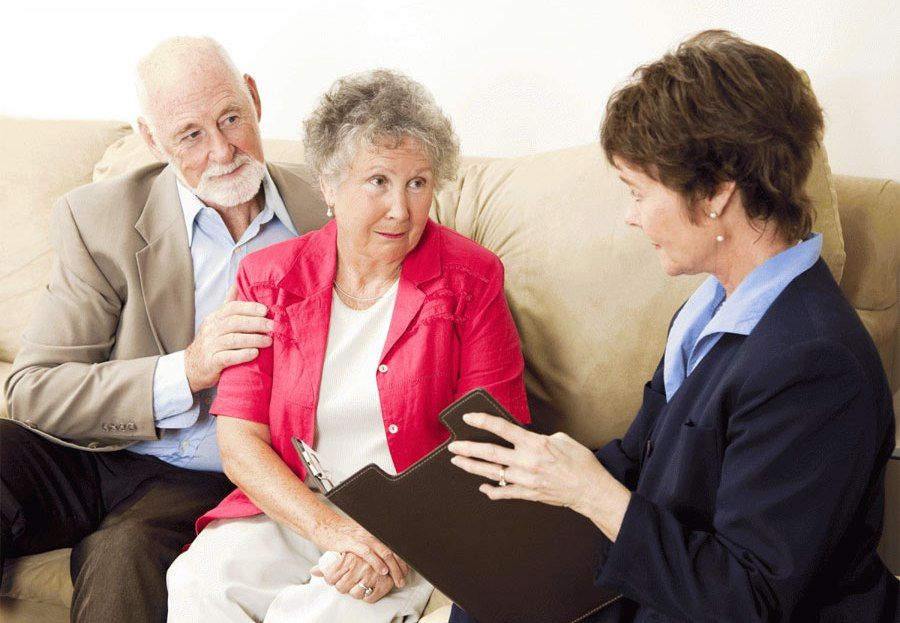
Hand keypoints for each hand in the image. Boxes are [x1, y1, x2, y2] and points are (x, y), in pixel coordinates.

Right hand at [184, 284, 273, 391]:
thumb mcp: (217, 321)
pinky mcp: (211, 362)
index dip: (249, 308)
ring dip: (253, 339)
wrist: (192, 366)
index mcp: (215, 318)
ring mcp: (210, 346)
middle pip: (234, 322)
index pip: (232, 308)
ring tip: (268, 341)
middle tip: (273, 326)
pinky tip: (255, 353)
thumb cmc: (212, 341)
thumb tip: (237, 283)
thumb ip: (228, 304)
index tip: (265, 310)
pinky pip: (227, 357)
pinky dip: (242, 355)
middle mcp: (211, 330)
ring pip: (232, 339)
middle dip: (256, 323)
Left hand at [311, 552, 394, 602]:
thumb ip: (328, 562)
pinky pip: (370, 598)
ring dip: (354, 592)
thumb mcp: (343, 548)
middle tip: (345, 582)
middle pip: (341, 588)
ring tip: (356, 585)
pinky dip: (367, 597)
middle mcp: (361, 566)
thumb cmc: (358, 545)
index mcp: (349, 558)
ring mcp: (373, 575)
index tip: (333, 579)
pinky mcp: (385, 582)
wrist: (380, 539)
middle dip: (341, 587)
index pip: (331, 577)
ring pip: (355, 594)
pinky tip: (367, 590)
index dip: (330, 580)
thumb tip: (313, 571)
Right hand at [312, 514, 408, 588]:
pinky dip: (377, 562)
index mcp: (374, 533)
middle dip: (400, 567)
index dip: (402, 560)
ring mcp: (362, 538)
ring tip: (397, 579)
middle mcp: (371, 534)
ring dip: (393, 568)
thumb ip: (370, 544)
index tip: (406, 571)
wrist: (324, 525)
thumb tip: (381, 556)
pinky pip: (368, 553)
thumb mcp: (359, 537)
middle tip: (403, 579)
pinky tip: (383, 570)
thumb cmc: (341, 533)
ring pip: (384, 552)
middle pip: (392, 550)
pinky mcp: (352, 542)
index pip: (393, 546)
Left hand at [447, 412, 614, 515]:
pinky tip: (482, 487)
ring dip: (472, 467)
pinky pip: (504, 493)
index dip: (483, 421)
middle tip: (453, 446)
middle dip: (468, 449)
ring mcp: (525, 479)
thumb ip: (539, 438)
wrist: (590, 489)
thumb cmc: (580, 463)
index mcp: (534, 444)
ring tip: (458, 461)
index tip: (468, 418)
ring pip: (492, 473)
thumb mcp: (562, 439)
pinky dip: (491, 491)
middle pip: (490, 453)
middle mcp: (526, 461)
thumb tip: (525, 439)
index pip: (502, 429)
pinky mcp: (528, 494)